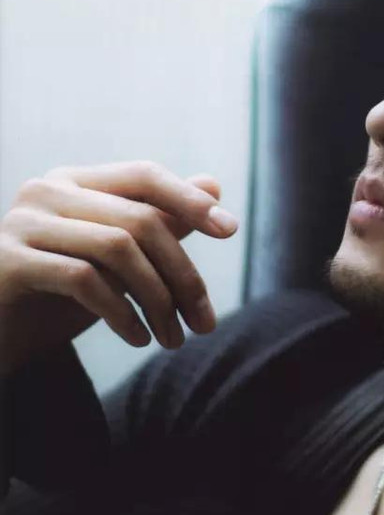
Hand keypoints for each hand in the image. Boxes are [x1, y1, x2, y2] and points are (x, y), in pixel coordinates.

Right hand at [0, 161, 237, 374]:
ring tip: (174, 339)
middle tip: (205, 322)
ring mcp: (25, 223)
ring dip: (158, 300)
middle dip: (183, 274)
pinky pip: (85, 280)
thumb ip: (158, 220)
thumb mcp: (114, 258)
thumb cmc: (55, 294)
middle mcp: (48, 190)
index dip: (189, 200)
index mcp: (76, 181)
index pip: (144, 175)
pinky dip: (122, 313)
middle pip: (141, 219)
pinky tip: (138, 339)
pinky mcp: (10, 262)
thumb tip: (213, 184)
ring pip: (119, 248)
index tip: (230, 230)